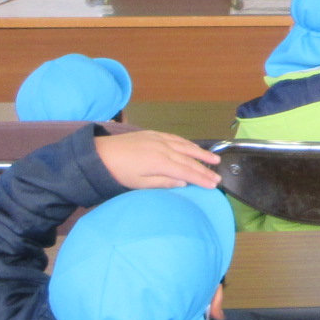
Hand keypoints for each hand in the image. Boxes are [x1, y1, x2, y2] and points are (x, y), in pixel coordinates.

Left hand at [94, 130, 221, 190]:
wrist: (100, 154)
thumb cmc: (119, 173)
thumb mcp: (139, 184)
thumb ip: (163, 182)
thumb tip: (184, 182)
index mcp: (160, 162)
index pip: (187, 172)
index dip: (202, 178)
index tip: (215, 185)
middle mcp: (164, 148)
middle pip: (189, 159)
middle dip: (205, 168)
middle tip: (219, 176)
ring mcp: (159, 139)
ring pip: (185, 146)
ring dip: (201, 153)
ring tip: (214, 159)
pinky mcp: (153, 134)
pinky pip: (176, 138)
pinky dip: (188, 143)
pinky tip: (194, 147)